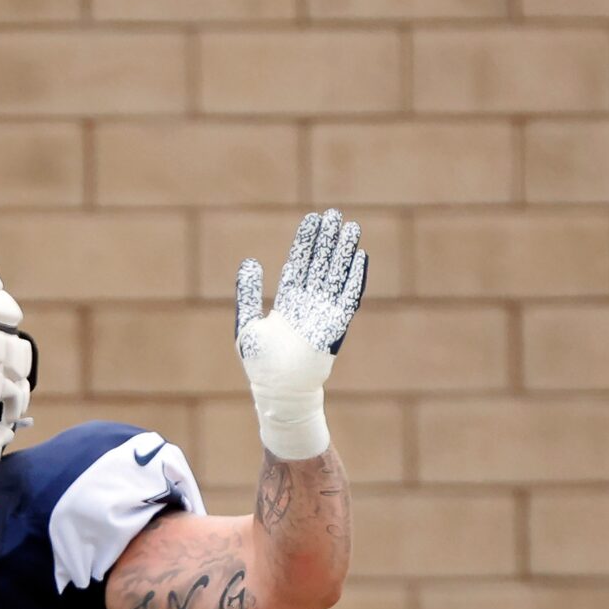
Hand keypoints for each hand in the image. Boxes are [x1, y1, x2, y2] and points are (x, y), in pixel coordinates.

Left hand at [235, 209, 367, 460]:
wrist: (279, 394)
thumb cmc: (260, 366)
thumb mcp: (248, 326)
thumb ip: (248, 295)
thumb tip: (249, 262)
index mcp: (288, 302)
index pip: (300, 264)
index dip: (306, 242)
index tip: (312, 218)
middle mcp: (307, 305)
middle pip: (320, 265)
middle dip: (326, 240)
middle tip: (333, 214)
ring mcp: (323, 315)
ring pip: (335, 276)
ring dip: (344, 253)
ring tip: (350, 227)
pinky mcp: (335, 327)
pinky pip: (348, 299)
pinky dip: (354, 280)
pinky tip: (360, 258)